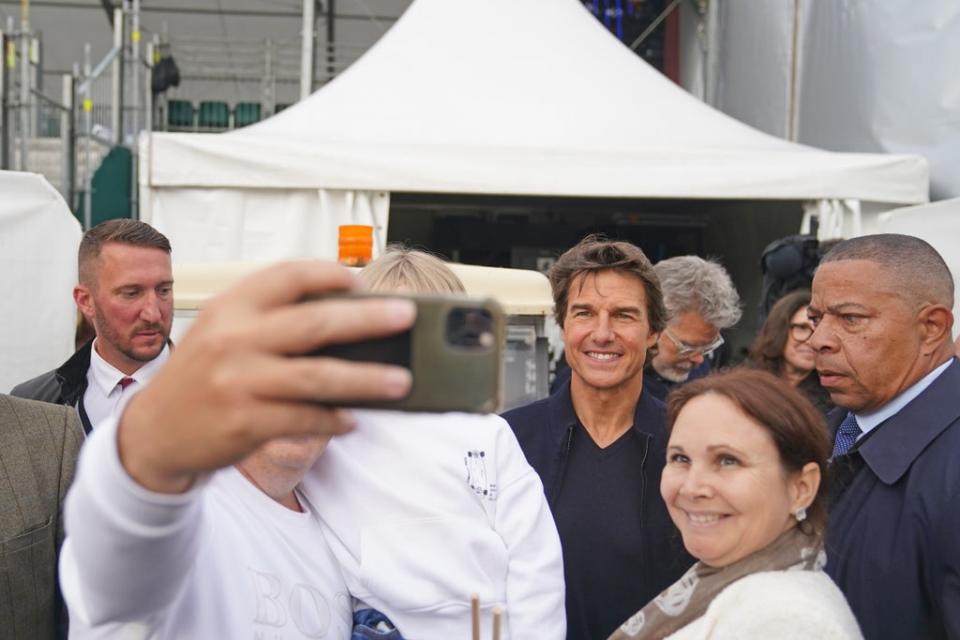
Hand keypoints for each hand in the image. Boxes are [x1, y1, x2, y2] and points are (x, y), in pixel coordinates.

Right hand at [118, 260, 414, 493]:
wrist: (153, 433)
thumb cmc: (201, 375)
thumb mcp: (222, 330)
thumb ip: (270, 317)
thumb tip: (345, 313)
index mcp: (231, 307)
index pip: (288, 275)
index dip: (330, 274)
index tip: (361, 280)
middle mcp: (234, 339)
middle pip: (315, 322)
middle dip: (368, 318)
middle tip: (406, 316)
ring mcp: (239, 382)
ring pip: (318, 376)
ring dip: (367, 379)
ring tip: (402, 381)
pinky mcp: (245, 422)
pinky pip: (305, 418)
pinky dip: (335, 419)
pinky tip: (354, 418)